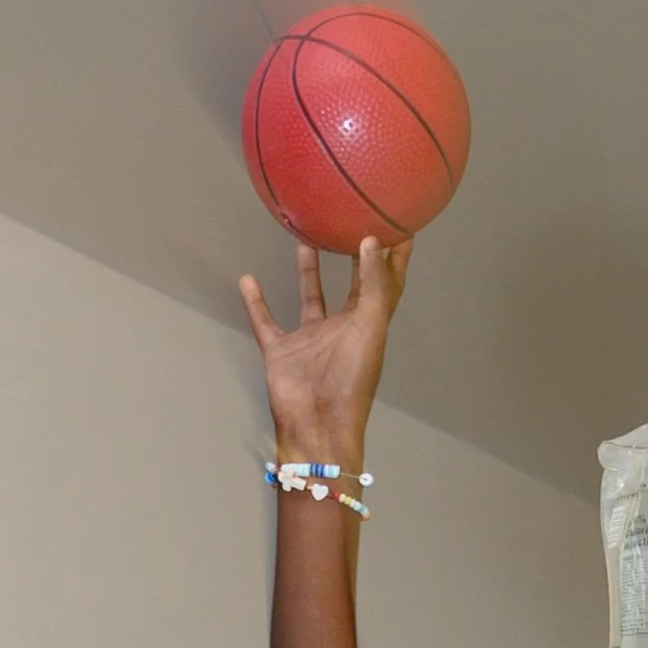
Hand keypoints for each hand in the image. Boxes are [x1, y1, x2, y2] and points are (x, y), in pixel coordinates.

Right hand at [239, 236, 408, 462]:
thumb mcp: (370, 326)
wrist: (317, 425)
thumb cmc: (351, 380)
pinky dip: (256, 302)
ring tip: (306, 238)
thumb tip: (372, 241)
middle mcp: (342, 329)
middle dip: (353, 257)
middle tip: (351, 222)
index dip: (394, 255)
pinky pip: (266, 321)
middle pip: (351, 286)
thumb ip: (372, 284)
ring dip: (308, 272)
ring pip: (310, 297)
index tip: (399, 222)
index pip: (386, 283)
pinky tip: (248, 279)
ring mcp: (310, 341)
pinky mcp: (281, 352)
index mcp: (370, 325)